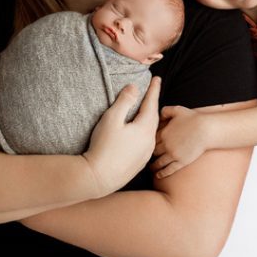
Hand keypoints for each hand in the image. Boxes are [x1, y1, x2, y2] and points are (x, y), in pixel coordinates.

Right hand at [83, 77, 160, 196]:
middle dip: (153, 103)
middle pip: (154, 118)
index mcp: (144, 129)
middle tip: (153, 91)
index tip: (157, 79)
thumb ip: (124, 101)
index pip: (152, 104)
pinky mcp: (139, 163)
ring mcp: (145, 154)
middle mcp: (149, 142)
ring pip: (151, 131)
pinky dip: (144, 132)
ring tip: (147, 111)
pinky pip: (146, 142)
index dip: (154, 90)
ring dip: (149, 119)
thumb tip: (134, 88)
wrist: (99, 177)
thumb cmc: (104, 146)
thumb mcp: (111, 119)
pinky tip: (139, 133)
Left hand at [152, 105, 211, 178]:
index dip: (148, 142)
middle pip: (153, 152)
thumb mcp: (177, 110)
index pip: (150, 139)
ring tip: (151, 168)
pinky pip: (169, 169)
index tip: (146, 144)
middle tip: (146, 157)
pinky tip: (158, 176)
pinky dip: (162, 173)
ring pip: (159, 162)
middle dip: (150, 154)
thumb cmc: (194, 118)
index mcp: (163, 133)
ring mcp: (173, 155)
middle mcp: (166, 145)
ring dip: (154, 166)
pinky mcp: (181, 162)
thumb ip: (166, 111)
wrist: (206, 130)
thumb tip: (158, 114)